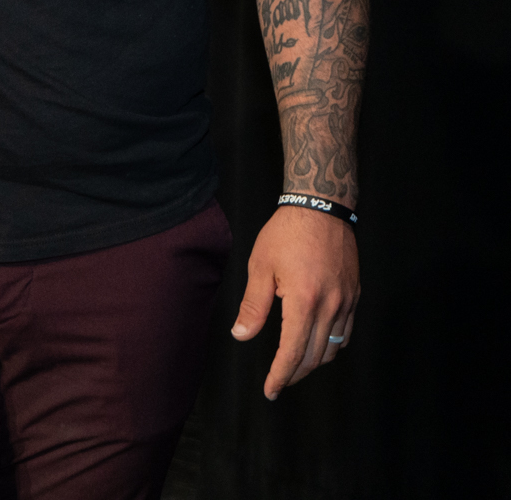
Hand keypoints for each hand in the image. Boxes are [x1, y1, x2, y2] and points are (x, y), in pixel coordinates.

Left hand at [231, 206, 360, 398]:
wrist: (321, 208)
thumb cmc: (286, 234)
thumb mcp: (260, 267)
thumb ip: (254, 305)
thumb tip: (242, 335)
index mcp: (304, 301)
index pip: (293, 352)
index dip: (280, 375)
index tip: (270, 390)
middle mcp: (330, 306)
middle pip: (315, 356)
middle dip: (295, 374)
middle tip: (278, 382)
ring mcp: (347, 301)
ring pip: (334, 347)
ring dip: (314, 361)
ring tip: (294, 365)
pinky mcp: (355, 295)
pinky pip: (346, 331)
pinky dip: (332, 345)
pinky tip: (317, 343)